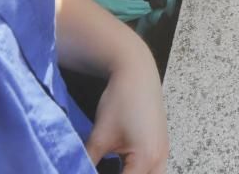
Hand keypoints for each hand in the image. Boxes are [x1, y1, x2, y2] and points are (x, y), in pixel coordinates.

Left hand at [85, 43, 168, 173]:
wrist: (137, 73)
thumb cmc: (121, 101)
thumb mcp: (99, 136)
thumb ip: (87, 162)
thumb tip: (74, 169)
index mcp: (146, 159)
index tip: (87, 173)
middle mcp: (160, 159)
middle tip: (101, 170)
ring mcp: (163, 151)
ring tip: (114, 169)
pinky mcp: (161, 144)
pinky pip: (153, 169)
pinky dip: (138, 172)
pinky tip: (122, 168)